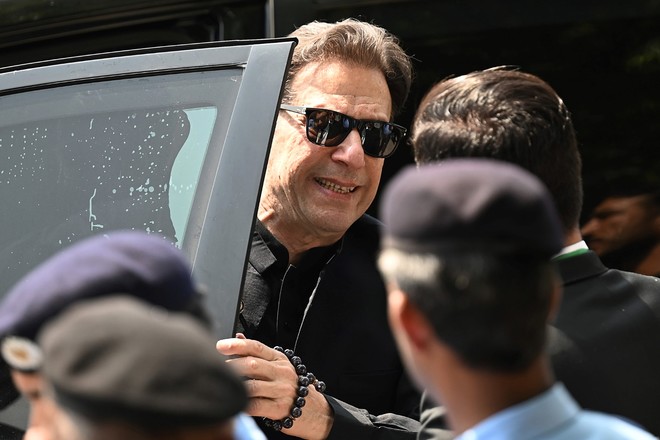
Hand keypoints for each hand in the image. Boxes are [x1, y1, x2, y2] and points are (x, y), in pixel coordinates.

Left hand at [217, 334, 332, 438]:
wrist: (313, 410)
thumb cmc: (290, 387)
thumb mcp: (278, 365)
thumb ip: (258, 353)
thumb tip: (238, 337)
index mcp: (279, 359)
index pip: (257, 347)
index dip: (238, 345)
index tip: (220, 346)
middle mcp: (282, 373)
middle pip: (253, 365)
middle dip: (231, 366)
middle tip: (216, 368)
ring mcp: (282, 391)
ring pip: (252, 386)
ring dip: (234, 386)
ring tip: (222, 385)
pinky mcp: (279, 409)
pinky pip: (255, 406)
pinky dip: (241, 404)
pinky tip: (234, 402)